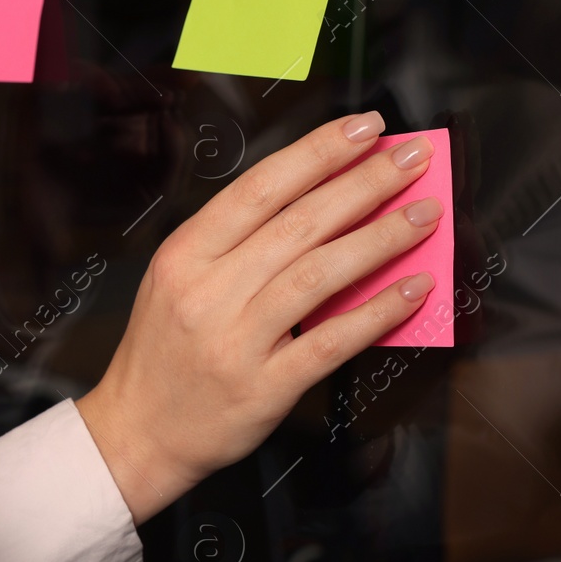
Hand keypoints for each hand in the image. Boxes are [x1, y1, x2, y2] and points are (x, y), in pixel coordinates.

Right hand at [75, 111, 444, 522]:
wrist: (136, 432)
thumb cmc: (163, 355)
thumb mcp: (178, 282)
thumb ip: (237, 246)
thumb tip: (322, 203)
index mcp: (185, 255)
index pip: (261, 188)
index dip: (318, 153)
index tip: (363, 129)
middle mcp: (207, 292)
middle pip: (299, 223)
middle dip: (365, 183)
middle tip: (411, 158)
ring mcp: (235, 341)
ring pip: (319, 274)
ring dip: (381, 238)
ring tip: (424, 214)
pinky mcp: (263, 387)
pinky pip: (331, 341)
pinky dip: (377, 311)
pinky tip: (412, 289)